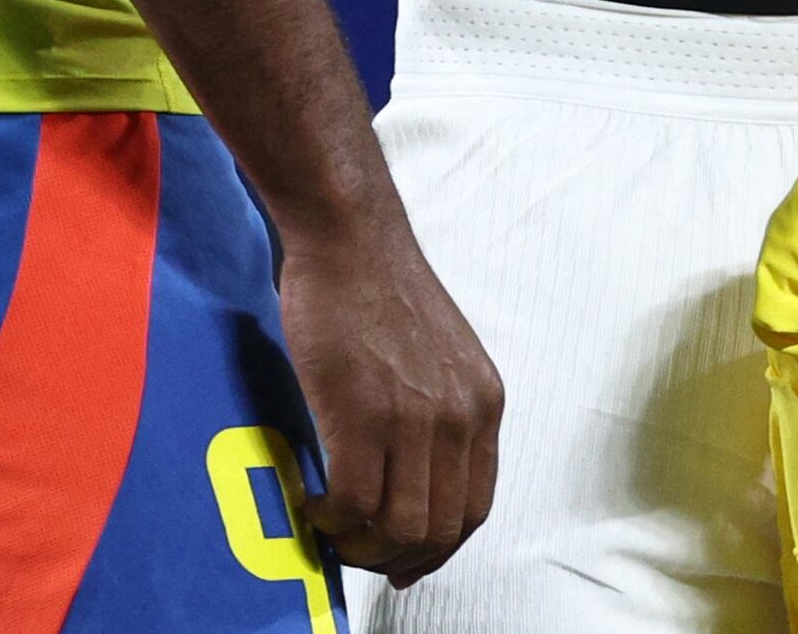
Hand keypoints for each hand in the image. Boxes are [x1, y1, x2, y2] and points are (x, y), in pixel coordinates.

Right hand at [272, 205, 502, 581]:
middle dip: (398, 557)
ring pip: (400, 526)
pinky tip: (313, 503)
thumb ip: (440, 413)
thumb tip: (414, 477)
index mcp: (483, 404)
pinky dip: (331, 519)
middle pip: (441, 528)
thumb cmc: (380, 289)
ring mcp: (413, 419)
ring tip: (333, 529)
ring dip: (363, 545)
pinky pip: (353, 503)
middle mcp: (460, 417)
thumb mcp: (441, 356)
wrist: (350, 238)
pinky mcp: (362, 415)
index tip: (406, 559)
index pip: (475, 507)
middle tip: (359, 553)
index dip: (438, 546)